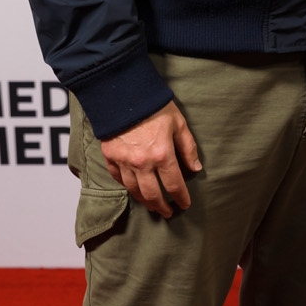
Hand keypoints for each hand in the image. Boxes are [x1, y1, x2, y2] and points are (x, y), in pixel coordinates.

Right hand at [100, 100, 201, 215]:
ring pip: (134, 190)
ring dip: (144, 201)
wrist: (123, 92)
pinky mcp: (110, 156)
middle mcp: (142, 163)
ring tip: (152, 205)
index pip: (174, 185)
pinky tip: (133, 189)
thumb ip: (188, 148)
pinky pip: (118, 178)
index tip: (185, 204)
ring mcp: (123, 161)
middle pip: (152, 194)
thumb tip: (195, 167)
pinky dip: (127, 186)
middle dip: (162, 206)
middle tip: (168, 212)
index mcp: (162, 154)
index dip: (181, 198)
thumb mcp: (178, 124)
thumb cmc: (154, 106)